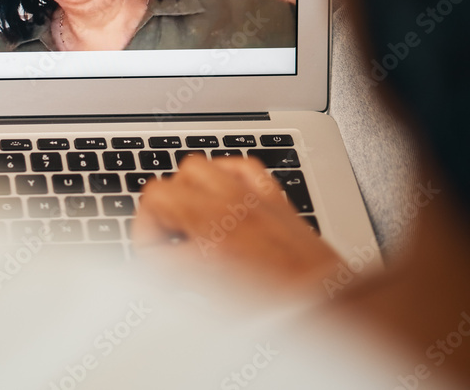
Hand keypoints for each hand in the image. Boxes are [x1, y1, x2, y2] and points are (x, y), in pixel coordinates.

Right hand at [132, 155, 340, 294]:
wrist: (331, 303)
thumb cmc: (283, 310)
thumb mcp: (216, 303)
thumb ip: (177, 280)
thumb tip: (156, 269)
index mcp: (210, 242)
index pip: (151, 243)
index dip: (145, 255)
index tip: (153, 268)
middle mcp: (226, 210)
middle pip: (159, 190)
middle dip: (154, 219)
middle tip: (164, 245)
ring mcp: (248, 197)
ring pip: (193, 168)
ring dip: (184, 192)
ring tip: (188, 218)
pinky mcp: (270, 194)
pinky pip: (236, 166)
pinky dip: (223, 177)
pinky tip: (221, 198)